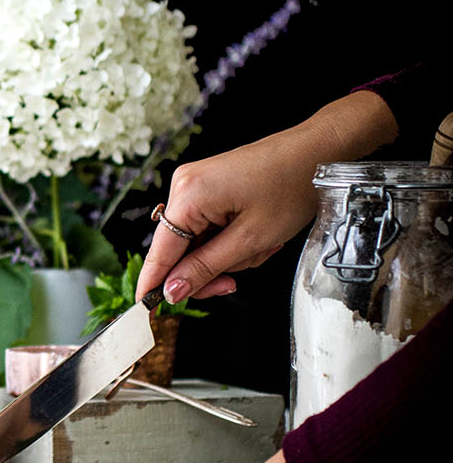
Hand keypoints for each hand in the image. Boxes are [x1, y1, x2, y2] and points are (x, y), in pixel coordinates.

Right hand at [136, 90, 398, 303]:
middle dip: (209, 268)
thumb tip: (171, 291)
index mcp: (188, 195)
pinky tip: (255, 234)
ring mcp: (196, 183)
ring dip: (227, 253)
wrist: (316, 152)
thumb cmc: (291, 188)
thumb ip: (205, 268)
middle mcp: (184, 186)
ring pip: (197, 241)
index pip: (160, 251)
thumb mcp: (250, 240)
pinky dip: (230, 238)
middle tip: (234, 282)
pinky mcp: (209, 185)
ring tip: (261, 244)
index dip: (154, 283)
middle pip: (178, 249)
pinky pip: (208, 226)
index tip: (145, 310)